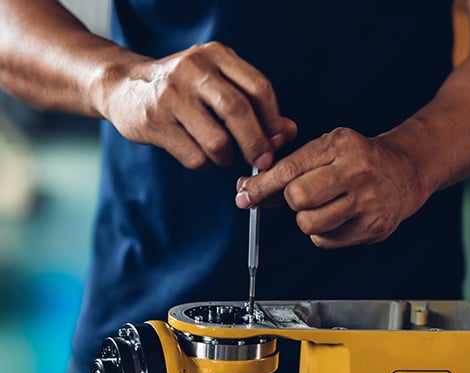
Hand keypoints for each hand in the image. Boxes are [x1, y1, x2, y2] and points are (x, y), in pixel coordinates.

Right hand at [99, 41, 296, 168]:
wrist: (125, 87)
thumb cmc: (183, 90)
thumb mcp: (218, 85)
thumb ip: (254, 105)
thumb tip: (288, 132)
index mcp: (216, 55)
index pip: (259, 88)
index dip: (273, 120)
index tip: (276, 141)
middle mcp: (194, 69)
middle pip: (239, 112)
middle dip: (257, 144)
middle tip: (262, 162)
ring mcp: (171, 95)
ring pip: (217, 141)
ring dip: (227, 159)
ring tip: (223, 156)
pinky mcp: (155, 122)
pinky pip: (195, 157)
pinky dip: (204, 164)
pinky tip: (198, 153)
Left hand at [235, 128, 427, 247]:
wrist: (406, 171)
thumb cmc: (360, 159)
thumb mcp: (327, 149)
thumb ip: (289, 167)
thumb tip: (248, 189)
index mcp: (341, 145)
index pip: (290, 169)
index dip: (261, 185)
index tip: (244, 194)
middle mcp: (356, 172)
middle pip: (297, 197)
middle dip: (290, 200)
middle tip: (302, 196)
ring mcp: (367, 202)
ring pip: (309, 224)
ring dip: (306, 219)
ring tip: (322, 207)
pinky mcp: (373, 228)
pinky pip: (325, 241)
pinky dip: (322, 233)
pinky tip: (338, 217)